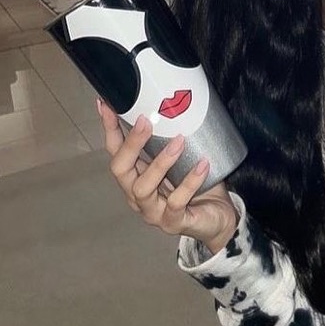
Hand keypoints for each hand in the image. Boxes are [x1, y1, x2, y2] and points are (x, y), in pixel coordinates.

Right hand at [97, 98, 238, 254]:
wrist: (218, 218)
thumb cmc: (197, 187)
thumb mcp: (182, 160)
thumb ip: (171, 140)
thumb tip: (173, 104)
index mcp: (136, 177)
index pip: (115, 151)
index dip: (109, 129)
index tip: (106, 104)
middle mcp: (137, 195)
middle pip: (120, 169)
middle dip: (130, 143)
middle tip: (146, 121)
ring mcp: (153, 211)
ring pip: (143, 188)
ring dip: (160, 162)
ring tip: (179, 141)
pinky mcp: (173, 222)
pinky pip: (177, 201)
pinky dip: (189, 181)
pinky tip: (203, 165)